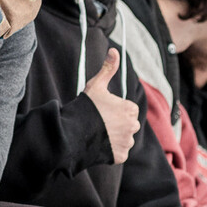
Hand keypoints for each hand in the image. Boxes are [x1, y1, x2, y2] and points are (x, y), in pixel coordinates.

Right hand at [85, 49, 139, 163]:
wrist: (73, 133)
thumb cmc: (85, 107)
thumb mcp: (96, 85)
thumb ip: (108, 69)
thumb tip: (114, 50)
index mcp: (130, 109)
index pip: (128, 109)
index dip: (114, 109)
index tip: (102, 111)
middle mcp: (133, 126)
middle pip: (127, 124)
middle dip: (116, 124)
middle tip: (99, 122)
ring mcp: (127, 142)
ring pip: (124, 138)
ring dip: (114, 137)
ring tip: (97, 133)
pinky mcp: (121, 156)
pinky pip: (119, 152)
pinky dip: (111, 150)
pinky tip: (99, 144)